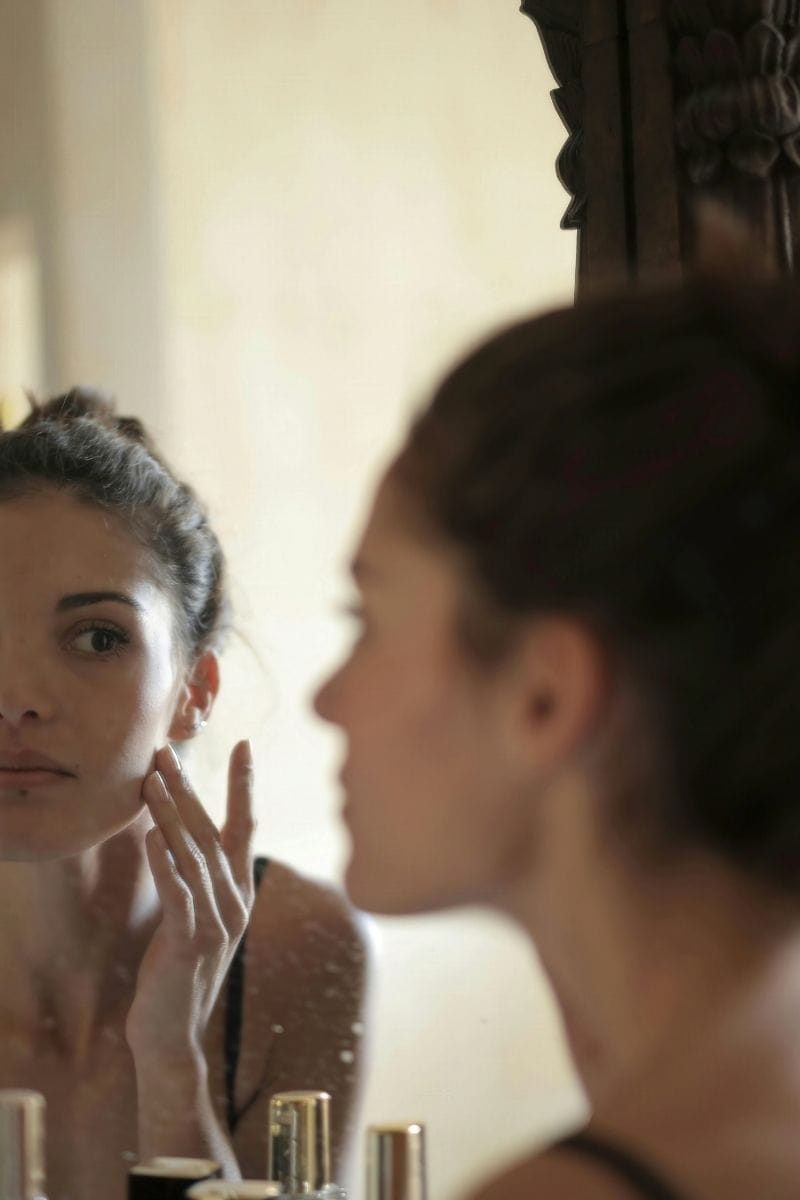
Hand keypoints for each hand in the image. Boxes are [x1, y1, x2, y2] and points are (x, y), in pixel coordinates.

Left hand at [125, 739, 255, 1068]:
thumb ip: (196, 879)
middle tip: (168, 750)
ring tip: (151, 780)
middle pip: (211, 832)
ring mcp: (217, 923)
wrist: (172, 1035)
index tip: (243, 744)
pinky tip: (152, 837)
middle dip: (188, 788)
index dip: (243, 785)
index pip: (245, 827)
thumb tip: (177, 833)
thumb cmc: (177, 972)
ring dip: (170, 814)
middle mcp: (235, 902)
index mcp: (238, 892)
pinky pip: (178, 895)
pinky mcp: (191, 943)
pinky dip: (166, 864)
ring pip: (193, 856)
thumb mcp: (194, 918)